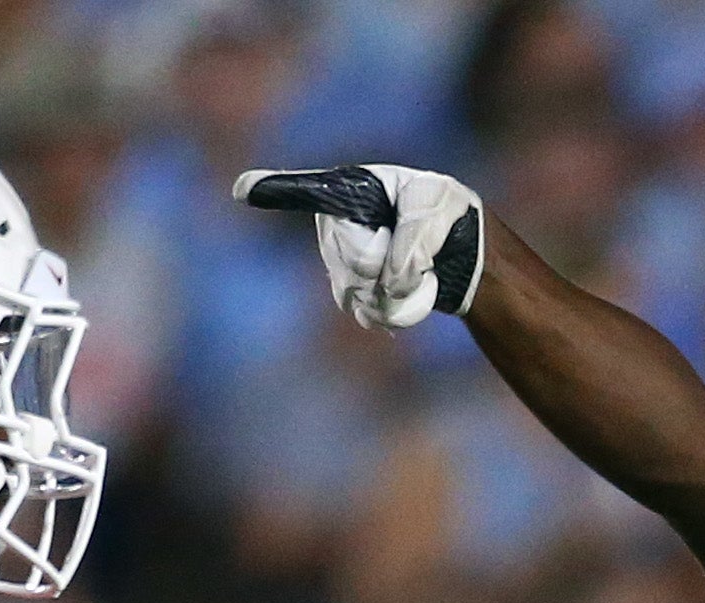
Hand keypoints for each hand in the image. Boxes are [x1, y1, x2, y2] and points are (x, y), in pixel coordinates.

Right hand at [236, 162, 486, 327]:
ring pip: (351, 290)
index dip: (275, 190)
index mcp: (353, 188)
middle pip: (343, 257)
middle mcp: (339, 222)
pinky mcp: (354, 289)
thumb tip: (388, 282)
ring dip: (390, 293)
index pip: (311, 191)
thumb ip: (411, 242)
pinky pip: (362, 311)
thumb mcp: (438, 213)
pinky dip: (391, 312)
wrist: (462, 253)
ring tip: (419, 278)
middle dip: (381, 266)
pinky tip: (409, 299)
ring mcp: (343, 258)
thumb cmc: (449, 215)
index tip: (241, 190)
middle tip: (417, 256)